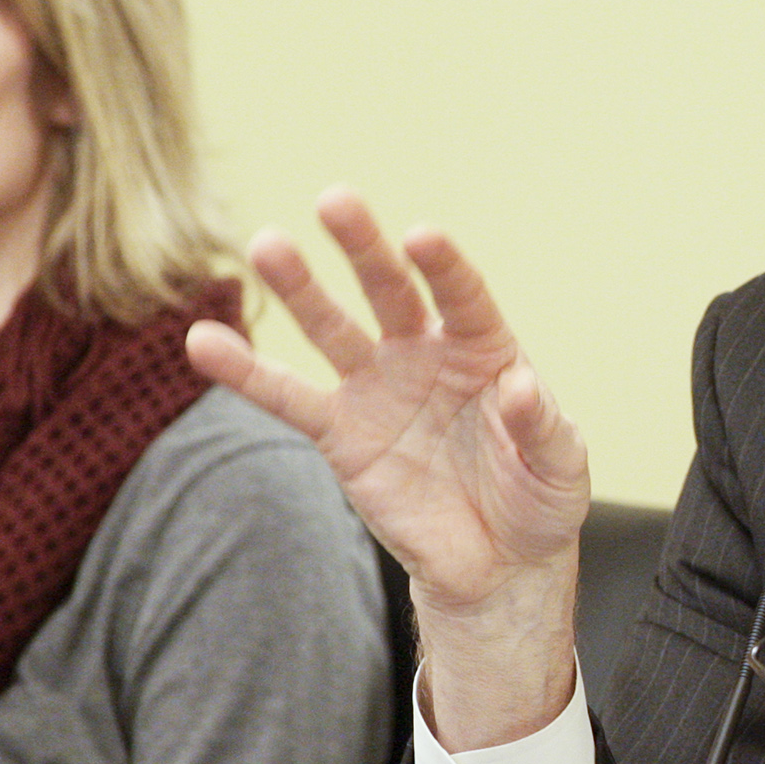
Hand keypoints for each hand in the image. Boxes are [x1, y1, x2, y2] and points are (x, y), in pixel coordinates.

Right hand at [185, 188, 588, 748]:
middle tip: (335, 200)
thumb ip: (542, 425)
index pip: (463, 295)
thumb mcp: (561, 465)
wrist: (498, 563)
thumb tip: (521, 385)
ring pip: (333, 329)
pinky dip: (246, 372)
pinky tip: (204, 342)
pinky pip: (288, 398)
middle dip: (364, 248)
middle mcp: (427, 354)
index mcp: (486, 350)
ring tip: (267, 246)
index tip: (421, 236)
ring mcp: (379, 389)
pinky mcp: (341, 433)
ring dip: (300, 289)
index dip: (444, 266)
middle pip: (391, 290)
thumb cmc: (539, 500)